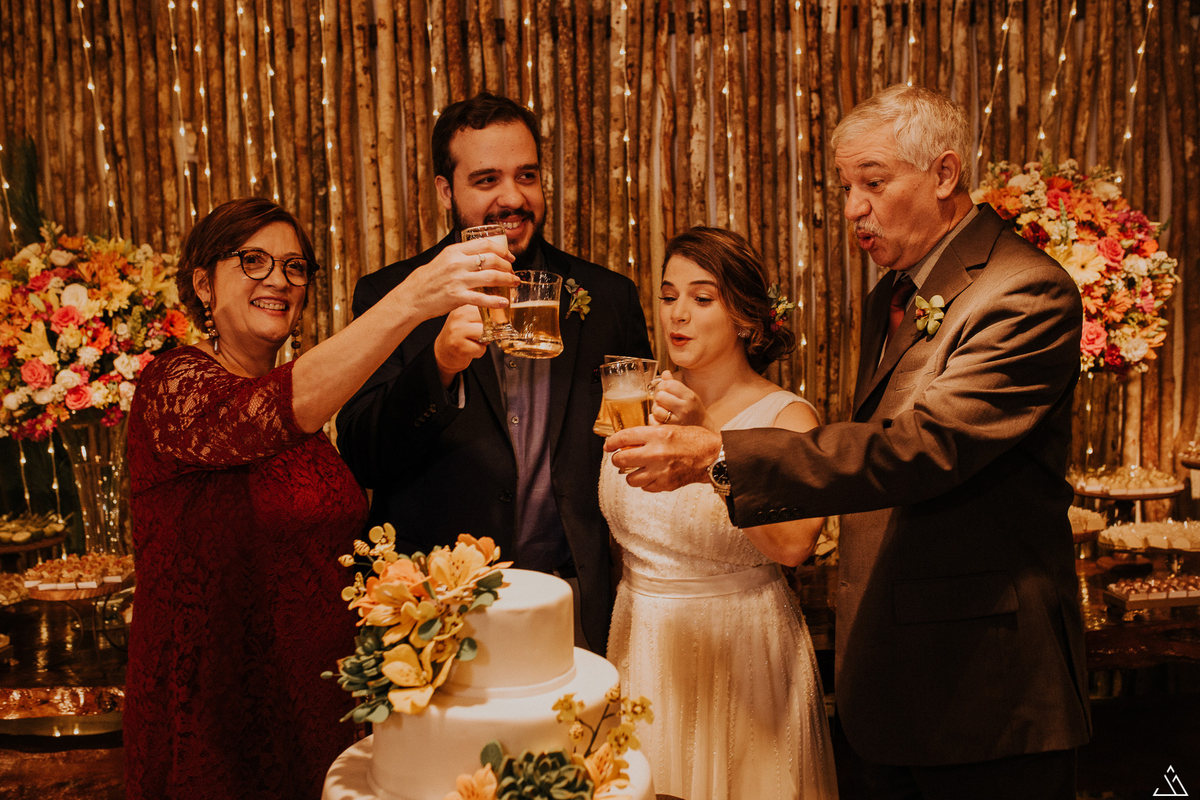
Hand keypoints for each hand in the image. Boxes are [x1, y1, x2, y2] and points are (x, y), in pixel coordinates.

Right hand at [395, 239, 517, 322]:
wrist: (413, 296)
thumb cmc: (430, 278)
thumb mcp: (444, 259)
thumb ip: (462, 255)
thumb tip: (482, 252)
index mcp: (455, 251)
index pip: (485, 244)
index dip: (502, 250)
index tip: (510, 257)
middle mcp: (457, 263)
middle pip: (492, 260)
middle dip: (507, 266)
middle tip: (513, 272)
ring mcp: (457, 280)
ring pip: (491, 277)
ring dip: (507, 280)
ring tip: (514, 284)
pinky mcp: (457, 297)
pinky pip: (481, 299)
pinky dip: (496, 301)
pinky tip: (504, 303)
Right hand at [433, 305, 487, 386]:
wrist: (442, 352)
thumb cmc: (459, 335)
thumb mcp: (468, 319)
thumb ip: (481, 313)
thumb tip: (504, 310)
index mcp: (463, 306)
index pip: (487, 306)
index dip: (494, 316)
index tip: (492, 321)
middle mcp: (459, 316)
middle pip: (488, 321)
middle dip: (488, 330)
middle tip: (477, 334)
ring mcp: (457, 331)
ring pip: (485, 335)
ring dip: (484, 342)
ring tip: (472, 341)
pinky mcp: (458, 346)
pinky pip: (480, 349)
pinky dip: (478, 352)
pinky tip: (468, 349)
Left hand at [604, 424, 722, 491]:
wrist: (713, 457)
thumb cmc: (694, 440)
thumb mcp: (670, 429)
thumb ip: (649, 435)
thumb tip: (628, 442)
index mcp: (657, 435)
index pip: (624, 438)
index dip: (611, 442)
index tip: (608, 446)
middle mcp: (656, 454)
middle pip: (621, 460)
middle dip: (616, 459)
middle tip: (618, 458)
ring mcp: (660, 471)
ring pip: (630, 478)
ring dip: (630, 474)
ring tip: (635, 469)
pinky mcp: (666, 484)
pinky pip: (645, 487)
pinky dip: (644, 483)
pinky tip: (650, 476)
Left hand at [649, 370, 714, 428]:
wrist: (702, 429)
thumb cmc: (693, 409)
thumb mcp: (688, 395)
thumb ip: (675, 384)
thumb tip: (664, 373)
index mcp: (689, 397)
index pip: (668, 385)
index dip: (662, 385)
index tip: (664, 389)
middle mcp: (684, 409)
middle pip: (660, 396)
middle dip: (658, 397)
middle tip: (663, 400)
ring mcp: (678, 421)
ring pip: (656, 409)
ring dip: (656, 409)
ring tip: (663, 410)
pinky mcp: (671, 431)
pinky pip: (654, 422)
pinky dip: (654, 419)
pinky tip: (660, 419)